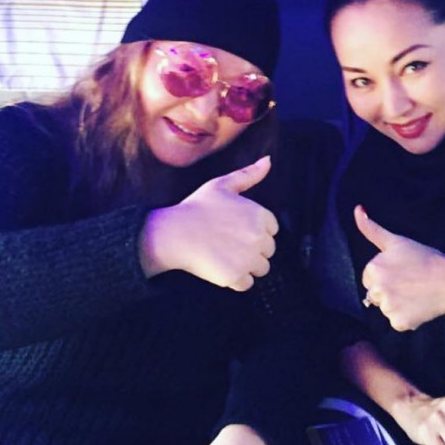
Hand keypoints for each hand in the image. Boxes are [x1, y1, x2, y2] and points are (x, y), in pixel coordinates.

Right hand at [140, 156, 278, 290]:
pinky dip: (236, 280)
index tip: (236, 230)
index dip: (255, 231)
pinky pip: (247, 284)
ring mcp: (248, 258)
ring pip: (261, 268)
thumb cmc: (196, 207)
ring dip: (247, 266)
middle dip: (252, 249)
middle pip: (269, 251)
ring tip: (225, 255)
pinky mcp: (236, 276)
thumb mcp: (222, 184)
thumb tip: (269, 160)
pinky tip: (220, 267)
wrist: (172, 233)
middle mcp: (258, 237)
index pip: (273, 230)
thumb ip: (250, 174)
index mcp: (259, 215)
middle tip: (228, 243)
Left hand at [355, 205, 444, 329]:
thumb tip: (357, 209)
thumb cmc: (425, 258)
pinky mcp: (399, 323)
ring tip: (416, 293)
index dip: (386, 274)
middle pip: (375, 295)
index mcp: (372, 270)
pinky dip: (407, 317)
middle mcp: (376, 290)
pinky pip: (397, 322)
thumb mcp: (396, 241)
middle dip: (389, 290)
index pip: (369, 278)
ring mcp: (387, 308)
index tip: (402, 271)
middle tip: (410, 282)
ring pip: (386, 308)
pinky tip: (420, 305)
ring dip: (398, 304)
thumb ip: (371, 228)